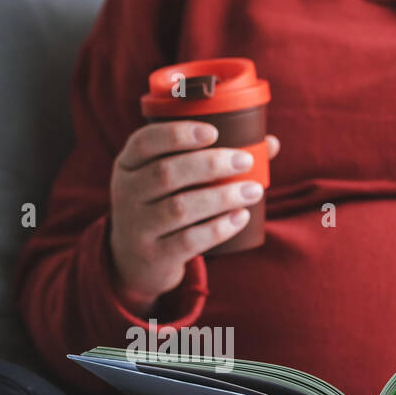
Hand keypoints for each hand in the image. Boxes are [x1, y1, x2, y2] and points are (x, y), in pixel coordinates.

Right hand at [108, 121, 279, 313]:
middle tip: (246, 160)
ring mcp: (137, 227)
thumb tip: (269, 144)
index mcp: (128, 165)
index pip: (145, 142)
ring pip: (180, 208)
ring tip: (253, 190)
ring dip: (222, 197)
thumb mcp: (168, 181)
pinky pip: (189, 240)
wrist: (133, 261)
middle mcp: (126, 194)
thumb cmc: (162, 206)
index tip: (214, 132)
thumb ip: (208, 157)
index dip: (178, 134)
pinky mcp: (154, 256)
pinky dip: (218, 228)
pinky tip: (241, 218)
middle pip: (166, 173)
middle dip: (210, 164)